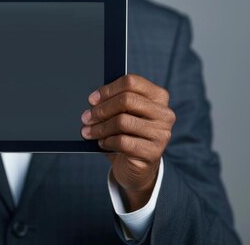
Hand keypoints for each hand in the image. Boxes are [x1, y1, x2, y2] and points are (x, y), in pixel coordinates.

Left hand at [80, 74, 174, 210]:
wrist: (138, 166)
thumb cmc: (128, 133)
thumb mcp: (124, 114)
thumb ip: (116, 103)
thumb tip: (93, 100)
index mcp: (159, 96)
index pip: (132, 82)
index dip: (108, 89)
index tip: (92, 99)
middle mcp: (164, 113)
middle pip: (126, 100)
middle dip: (102, 109)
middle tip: (86, 117)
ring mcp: (161, 133)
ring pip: (122, 121)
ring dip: (100, 127)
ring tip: (88, 132)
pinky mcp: (153, 152)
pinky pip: (122, 141)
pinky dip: (107, 141)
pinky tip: (102, 143)